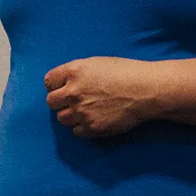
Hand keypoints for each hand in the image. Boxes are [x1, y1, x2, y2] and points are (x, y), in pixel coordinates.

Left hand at [45, 57, 160, 137]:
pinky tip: (94, 119)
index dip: (56, 85)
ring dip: (71, 115)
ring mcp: (81, 111)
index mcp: (75, 71)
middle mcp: (73, 92)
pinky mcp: (91, 128)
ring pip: (62, 118)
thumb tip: (65, 85)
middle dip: (61, 101)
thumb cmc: (126, 72)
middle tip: (75, 100)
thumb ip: (77, 73)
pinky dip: (82, 127)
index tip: (62, 87)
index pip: (49, 81)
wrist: (146, 90)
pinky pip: (76, 131)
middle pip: (52, 102)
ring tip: (87, 110)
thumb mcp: (97, 64)